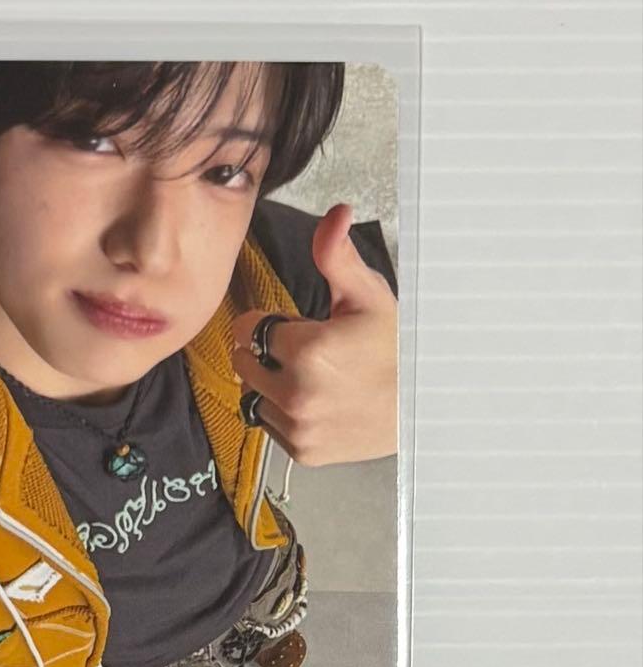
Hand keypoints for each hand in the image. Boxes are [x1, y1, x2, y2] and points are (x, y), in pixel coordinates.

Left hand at [232, 204, 396, 467]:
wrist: (423, 406)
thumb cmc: (397, 350)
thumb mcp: (368, 296)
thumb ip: (336, 257)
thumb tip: (334, 214)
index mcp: (306, 351)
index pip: (247, 328)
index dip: (269, 323)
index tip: (294, 327)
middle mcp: (296, 394)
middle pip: (243, 363)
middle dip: (265, 354)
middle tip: (304, 353)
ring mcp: (299, 427)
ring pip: (254, 396)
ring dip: (271, 386)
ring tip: (313, 379)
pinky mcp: (303, 451)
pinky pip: (270, 426)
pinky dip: (284, 415)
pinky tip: (317, 403)